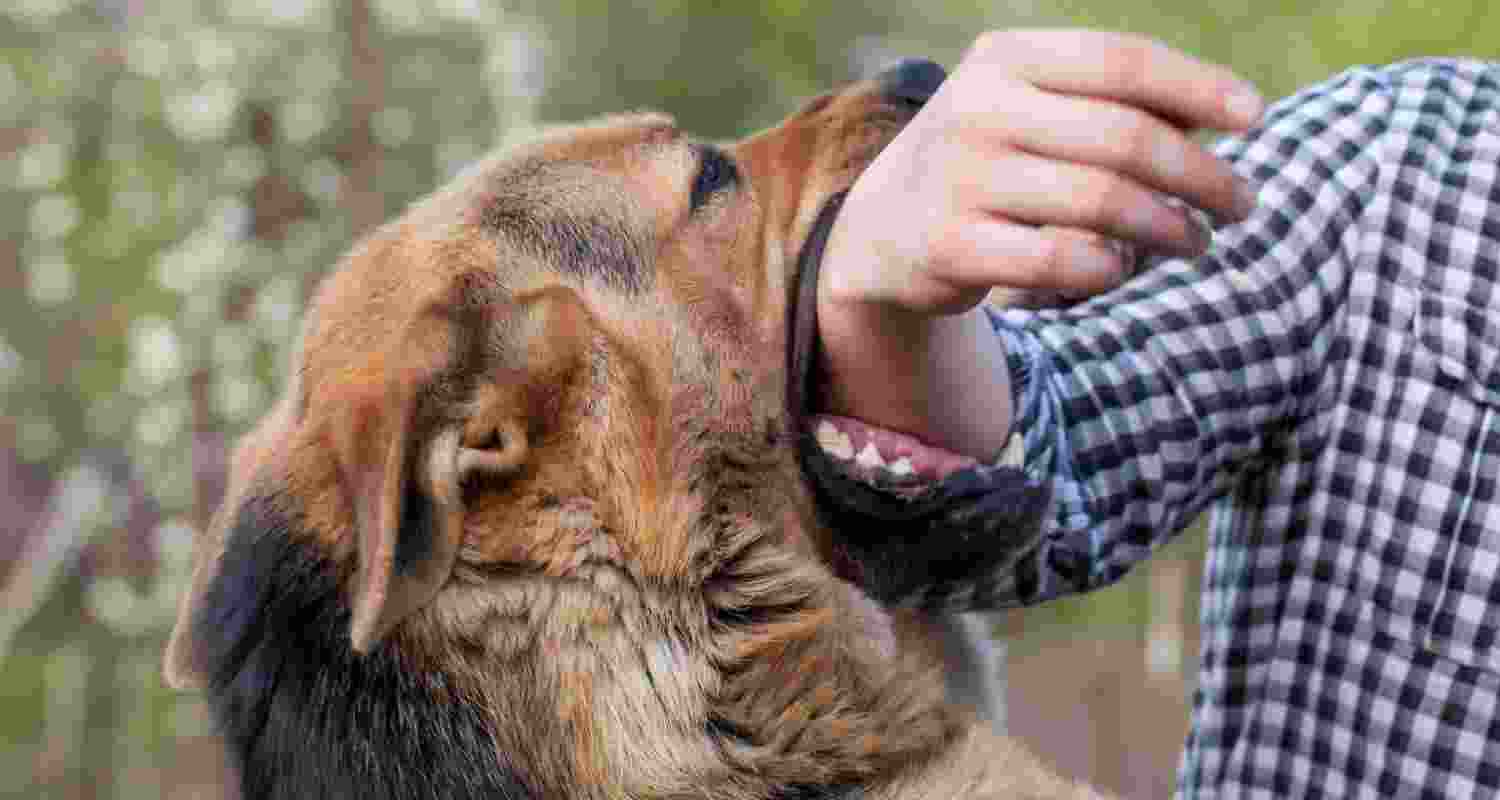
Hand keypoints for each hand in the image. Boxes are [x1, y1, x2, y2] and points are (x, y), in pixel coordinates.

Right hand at [817, 31, 1264, 457]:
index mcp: (1005, 58)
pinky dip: (1107, 269)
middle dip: (1201, 175)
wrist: (882, 229)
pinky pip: (1060, 259)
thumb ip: (1119, 102)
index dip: (1199, 88)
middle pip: (1124, 139)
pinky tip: (1121, 270)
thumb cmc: (991, 160)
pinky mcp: (948, 244)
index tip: (1256, 119)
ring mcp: (958, 177)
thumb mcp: (1036, 109)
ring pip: (1101, 202)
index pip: (1122, 62)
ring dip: (1170, 228)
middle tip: (1242, 204)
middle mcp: (977, 108)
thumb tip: (1233, 112)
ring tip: (1198, 242)